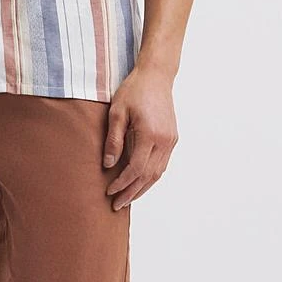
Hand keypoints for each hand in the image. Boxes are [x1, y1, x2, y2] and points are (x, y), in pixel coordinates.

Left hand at [101, 66, 177, 210]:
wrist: (156, 76)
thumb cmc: (134, 91)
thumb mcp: (117, 112)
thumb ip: (113, 140)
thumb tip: (108, 165)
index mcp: (150, 135)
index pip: (135, 169)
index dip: (122, 183)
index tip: (109, 192)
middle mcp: (164, 141)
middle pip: (148, 176)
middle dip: (132, 193)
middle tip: (117, 205)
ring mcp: (171, 140)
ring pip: (158, 173)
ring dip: (142, 188)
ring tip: (127, 199)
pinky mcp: (172, 138)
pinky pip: (162, 164)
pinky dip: (150, 177)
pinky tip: (140, 182)